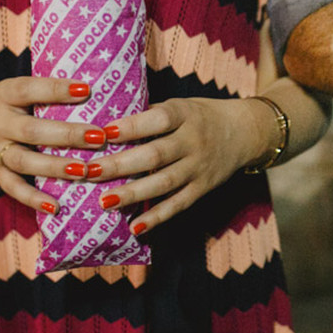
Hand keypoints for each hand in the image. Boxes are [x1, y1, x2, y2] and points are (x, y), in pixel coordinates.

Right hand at [0, 77, 107, 213]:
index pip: (29, 89)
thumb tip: (94, 87)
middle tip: (98, 136)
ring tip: (84, 170)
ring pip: (23, 161)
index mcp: (4, 95)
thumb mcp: (15, 89)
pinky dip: (33, 199)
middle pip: (31, 130)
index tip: (87, 90)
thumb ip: (45, 91)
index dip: (56, 89)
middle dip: (66, 134)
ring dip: (55, 167)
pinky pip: (13, 188)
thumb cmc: (4, 104)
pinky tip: (56, 206)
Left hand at [85, 97, 270, 233]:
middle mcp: (193, 141)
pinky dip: (156, 217)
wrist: (243, 132)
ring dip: (132, 194)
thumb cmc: (199, 116)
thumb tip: (105, 126)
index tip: (103, 133)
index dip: (132, 127)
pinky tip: (134, 227)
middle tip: (90, 171)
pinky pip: (178, 204)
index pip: (158, 120)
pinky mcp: (203, 188)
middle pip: (155, 155)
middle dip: (121, 164)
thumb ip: (149, 116)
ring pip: (164, 183)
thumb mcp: (179, 105)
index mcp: (185, 114)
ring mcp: (199, 167)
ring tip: (104, 202)